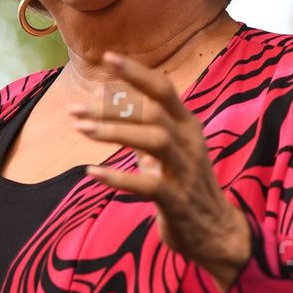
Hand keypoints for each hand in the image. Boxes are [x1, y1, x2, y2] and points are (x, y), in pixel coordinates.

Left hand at [69, 51, 252, 292]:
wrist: (217, 234)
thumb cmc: (187, 189)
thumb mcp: (170, 153)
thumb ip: (146, 131)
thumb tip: (112, 111)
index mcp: (188, 126)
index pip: (163, 89)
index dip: (136, 72)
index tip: (107, 57)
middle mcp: (189, 143)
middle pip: (152, 111)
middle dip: (111, 107)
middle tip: (75, 110)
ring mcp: (185, 171)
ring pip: (154, 139)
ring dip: (115, 132)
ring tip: (81, 130)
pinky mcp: (178, 201)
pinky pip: (148, 184)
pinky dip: (119, 178)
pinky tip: (93, 173)